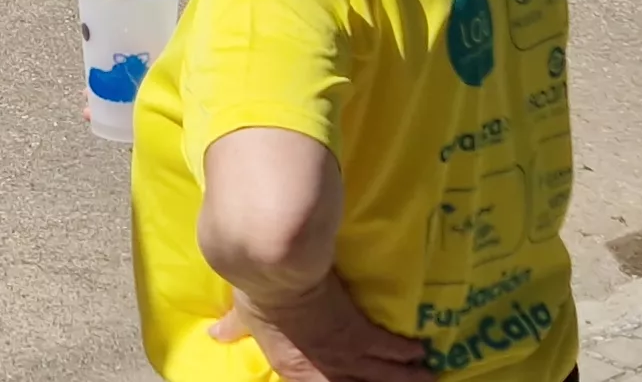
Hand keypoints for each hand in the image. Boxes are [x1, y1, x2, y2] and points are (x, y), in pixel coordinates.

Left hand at [208, 279, 427, 381]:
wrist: (277, 272)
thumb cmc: (256, 294)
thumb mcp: (243, 316)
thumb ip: (234, 329)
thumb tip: (215, 334)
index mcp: (292, 368)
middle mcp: (321, 367)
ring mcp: (342, 353)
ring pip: (380, 375)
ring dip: (403, 378)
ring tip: (426, 379)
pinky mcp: (358, 331)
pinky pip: (387, 348)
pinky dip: (403, 352)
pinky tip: (420, 352)